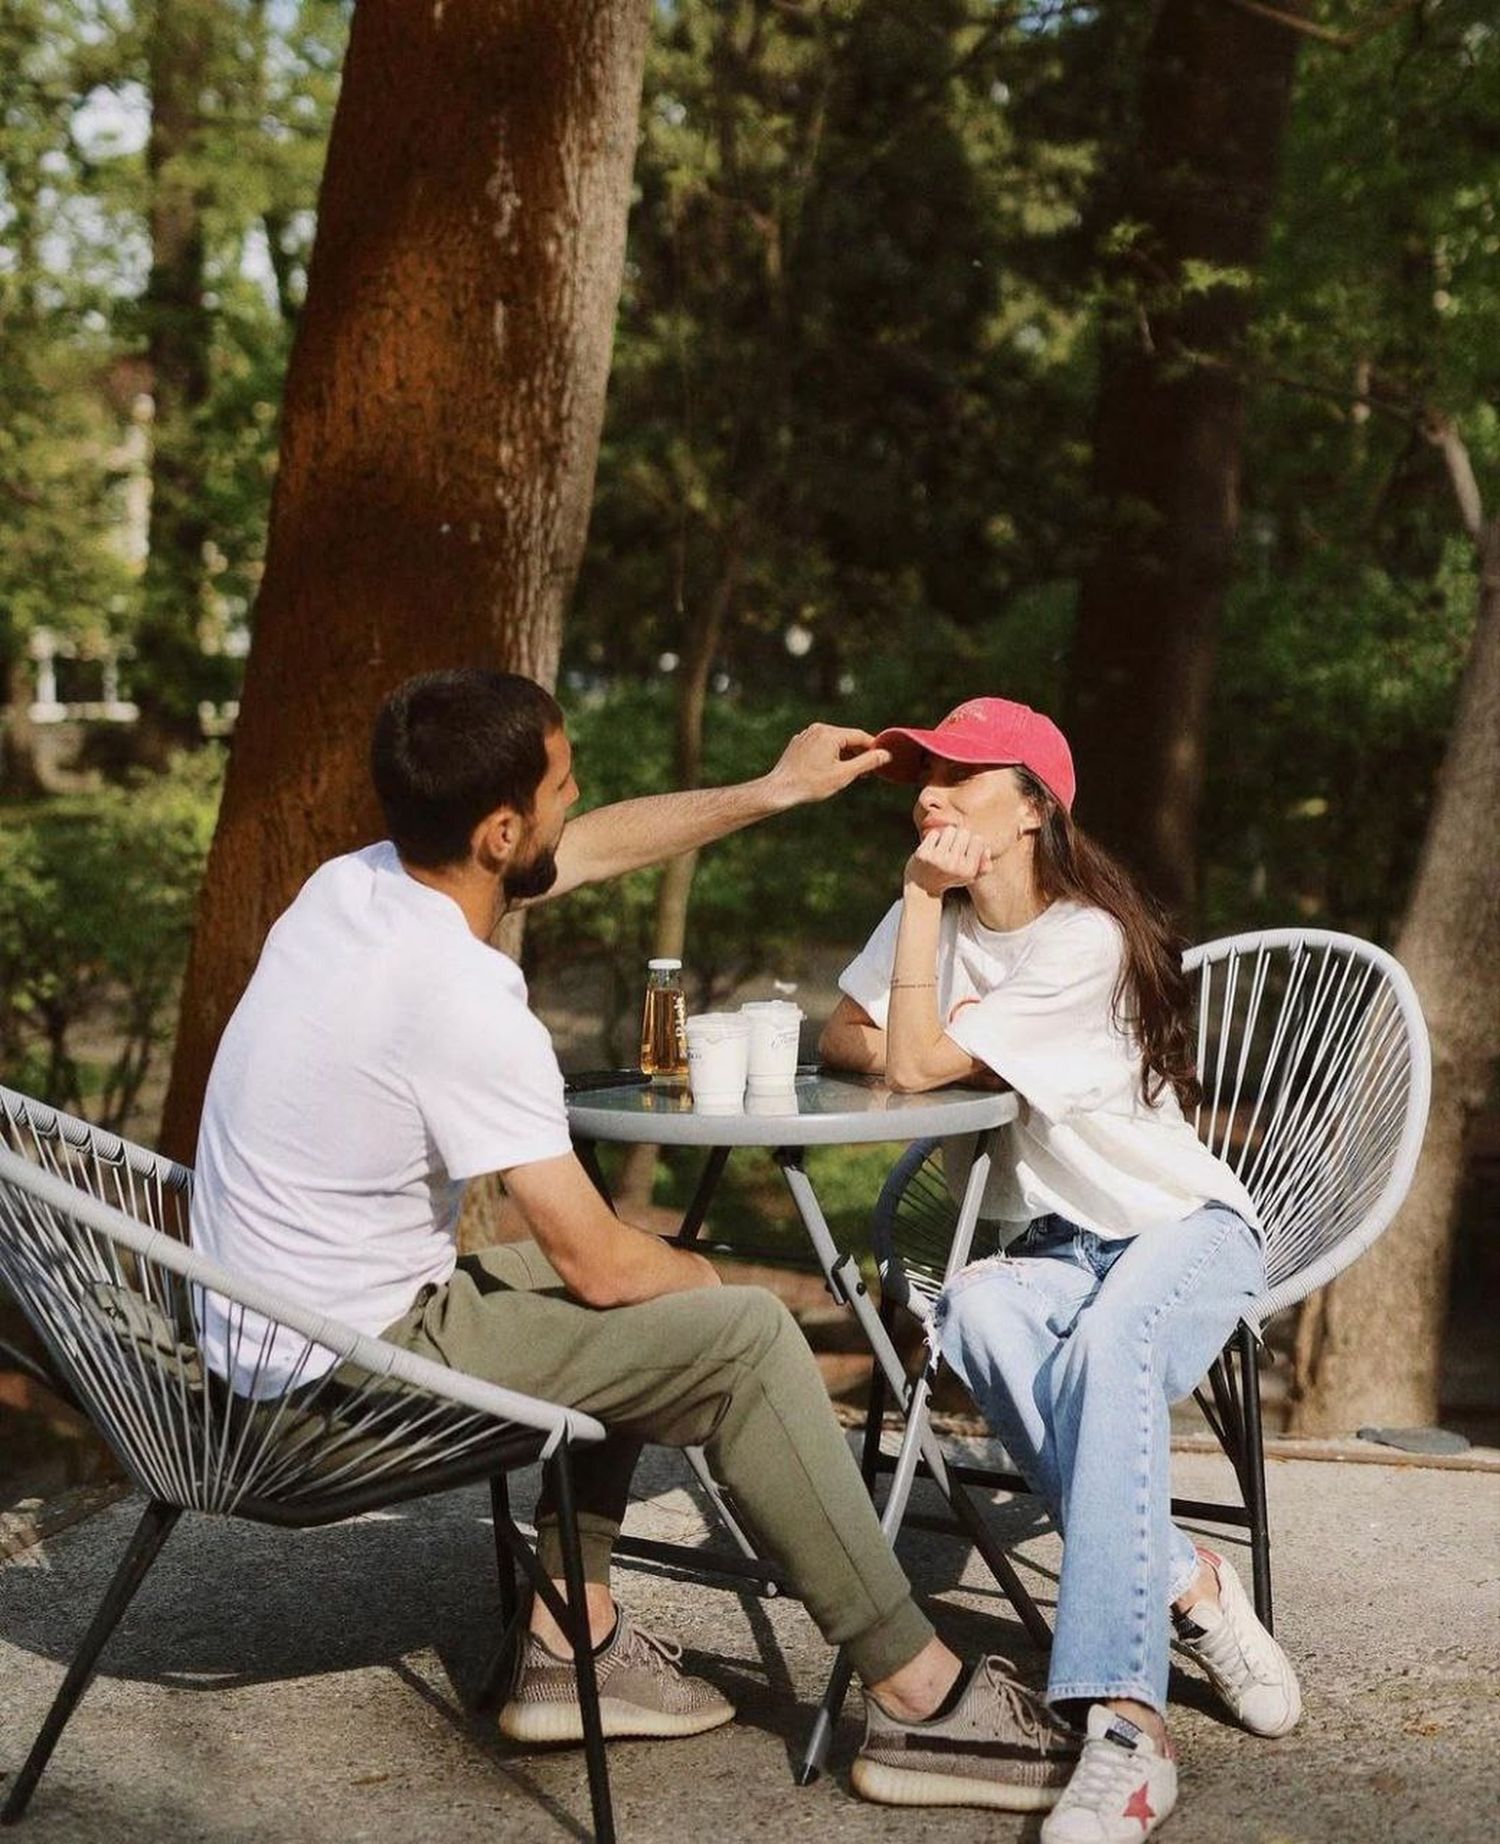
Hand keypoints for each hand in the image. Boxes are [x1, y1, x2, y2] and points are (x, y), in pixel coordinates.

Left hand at [763, 724, 891, 808]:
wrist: (779, 790)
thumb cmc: (811, 784)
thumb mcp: (844, 774)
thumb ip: (867, 762)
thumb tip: (885, 754)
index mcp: (830, 733)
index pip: (860, 736)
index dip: (873, 748)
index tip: (882, 759)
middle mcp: (817, 729)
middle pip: (846, 738)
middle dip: (858, 754)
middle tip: (869, 771)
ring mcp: (806, 735)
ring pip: (833, 743)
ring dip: (845, 756)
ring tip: (852, 774)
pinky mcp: (798, 744)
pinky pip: (820, 746)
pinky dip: (830, 756)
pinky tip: (832, 771)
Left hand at [904, 823, 991, 896]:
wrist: (921, 884)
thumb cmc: (948, 876)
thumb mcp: (969, 876)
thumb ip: (983, 866)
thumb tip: (986, 850)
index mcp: (968, 871)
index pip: (978, 839)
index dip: (971, 842)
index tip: (964, 850)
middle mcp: (954, 866)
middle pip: (964, 833)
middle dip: (959, 837)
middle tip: (951, 850)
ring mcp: (938, 860)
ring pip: (950, 830)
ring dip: (946, 835)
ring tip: (942, 848)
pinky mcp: (924, 854)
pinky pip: (934, 833)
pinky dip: (933, 837)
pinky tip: (931, 848)